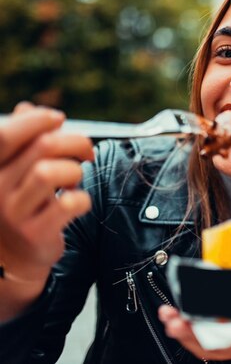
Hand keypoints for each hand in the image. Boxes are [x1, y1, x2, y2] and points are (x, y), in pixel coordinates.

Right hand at [0, 103, 93, 318]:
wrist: (13, 258)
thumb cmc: (20, 204)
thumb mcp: (14, 170)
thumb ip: (22, 140)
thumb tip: (29, 108)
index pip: (4, 134)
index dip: (36, 120)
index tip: (58, 118)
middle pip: (41, 147)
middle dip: (74, 141)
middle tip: (86, 150)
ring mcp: (13, 212)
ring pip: (51, 172)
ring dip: (75, 170)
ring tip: (76, 178)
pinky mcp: (35, 233)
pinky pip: (68, 204)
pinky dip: (82, 198)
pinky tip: (77, 202)